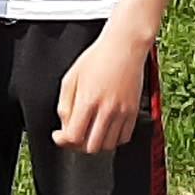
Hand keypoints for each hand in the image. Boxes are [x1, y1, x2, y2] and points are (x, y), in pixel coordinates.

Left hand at [53, 29, 152, 156]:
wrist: (124, 47)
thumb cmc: (97, 58)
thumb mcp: (70, 78)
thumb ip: (64, 105)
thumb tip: (64, 127)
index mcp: (88, 100)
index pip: (74, 137)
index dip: (63, 141)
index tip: (60, 136)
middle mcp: (107, 109)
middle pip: (91, 147)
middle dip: (79, 145)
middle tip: (75, 135)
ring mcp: (122, 112)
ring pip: (108, 146)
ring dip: (96, 143)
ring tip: (90, 131)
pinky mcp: (134, 112)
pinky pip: (124, 138)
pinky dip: (113, 139)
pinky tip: (105, 129)